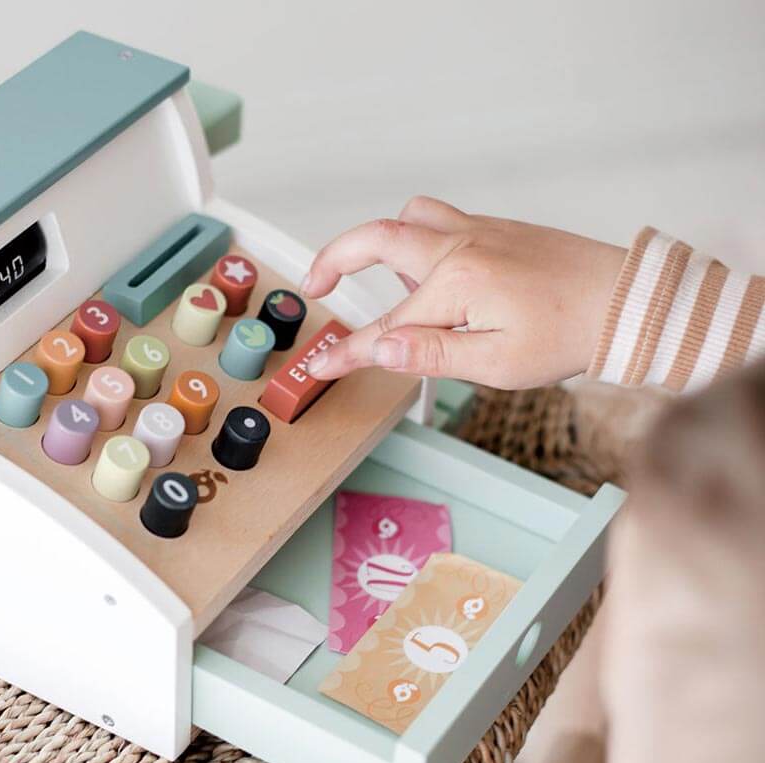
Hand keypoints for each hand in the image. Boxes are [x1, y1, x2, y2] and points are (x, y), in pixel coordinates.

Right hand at [301, 197, 625, 388]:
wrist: (624, 301)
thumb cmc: (569, 334)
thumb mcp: (496, 364)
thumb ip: (431, 355)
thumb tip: (379, 349)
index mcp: (457, 282)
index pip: (387, 325)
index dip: (348, 351)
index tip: (320, 365)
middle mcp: (461, 246)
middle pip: (377, 238)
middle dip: (336, 258)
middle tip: (316, 284)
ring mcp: (478, 232)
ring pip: (409, 217)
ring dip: (380, 242)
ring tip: (383, 286)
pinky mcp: (494, 230)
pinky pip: (439, 221)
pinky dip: (417, 242)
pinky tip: (430, 279)